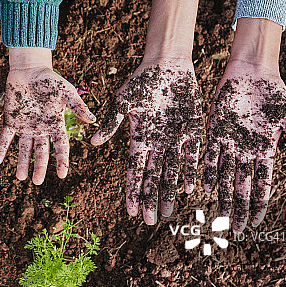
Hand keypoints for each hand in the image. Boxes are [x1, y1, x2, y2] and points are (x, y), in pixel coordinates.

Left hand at [0, 48, 94, 183]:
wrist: (29, 69)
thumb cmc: (50, 79)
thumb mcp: (66, 92)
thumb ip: (78, 106)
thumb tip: (93, 120)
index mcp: (55, 124)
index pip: (61, 147)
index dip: (61, 161)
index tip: (62, 175)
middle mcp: (41, 129)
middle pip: (41, 152)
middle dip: (39, 167)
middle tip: (37, 182)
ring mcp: (25, 126)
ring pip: (24, 149)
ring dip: (22, 163)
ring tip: (20, 178)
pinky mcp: (11, 121)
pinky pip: (6, 138)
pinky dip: (1, 149)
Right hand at [91, 59, 201, 223]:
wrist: (168, 65)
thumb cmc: (141, 80)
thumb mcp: (123, 101)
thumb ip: (112, 122)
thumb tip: (93, 142)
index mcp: (138, 138)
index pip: (134, 171)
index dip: (132, 192)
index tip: (131, 211)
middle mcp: (157, 144)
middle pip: (152, 177)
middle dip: (150, 200)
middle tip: (150, 222)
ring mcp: (175, 139)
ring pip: (172, 172)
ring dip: (169, 192)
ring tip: (168, 213)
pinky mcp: (193, 131)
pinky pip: (192, 156)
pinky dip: (191, 171)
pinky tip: (190, 189)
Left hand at [204, 64, 285, 231]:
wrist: (251, 72)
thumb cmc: (275, 94)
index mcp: (266, 151)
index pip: (262, 186)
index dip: (259, 206)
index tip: (254, 225)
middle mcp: (246, 152)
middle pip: (242, 187)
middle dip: (239, 208)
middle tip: (233, 230)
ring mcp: (229, 143)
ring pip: (225, 176)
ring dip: (222, 196)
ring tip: (217, 216)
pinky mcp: (214, 131)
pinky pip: (210, 156)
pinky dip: (208, 172)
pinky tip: (204, 188)